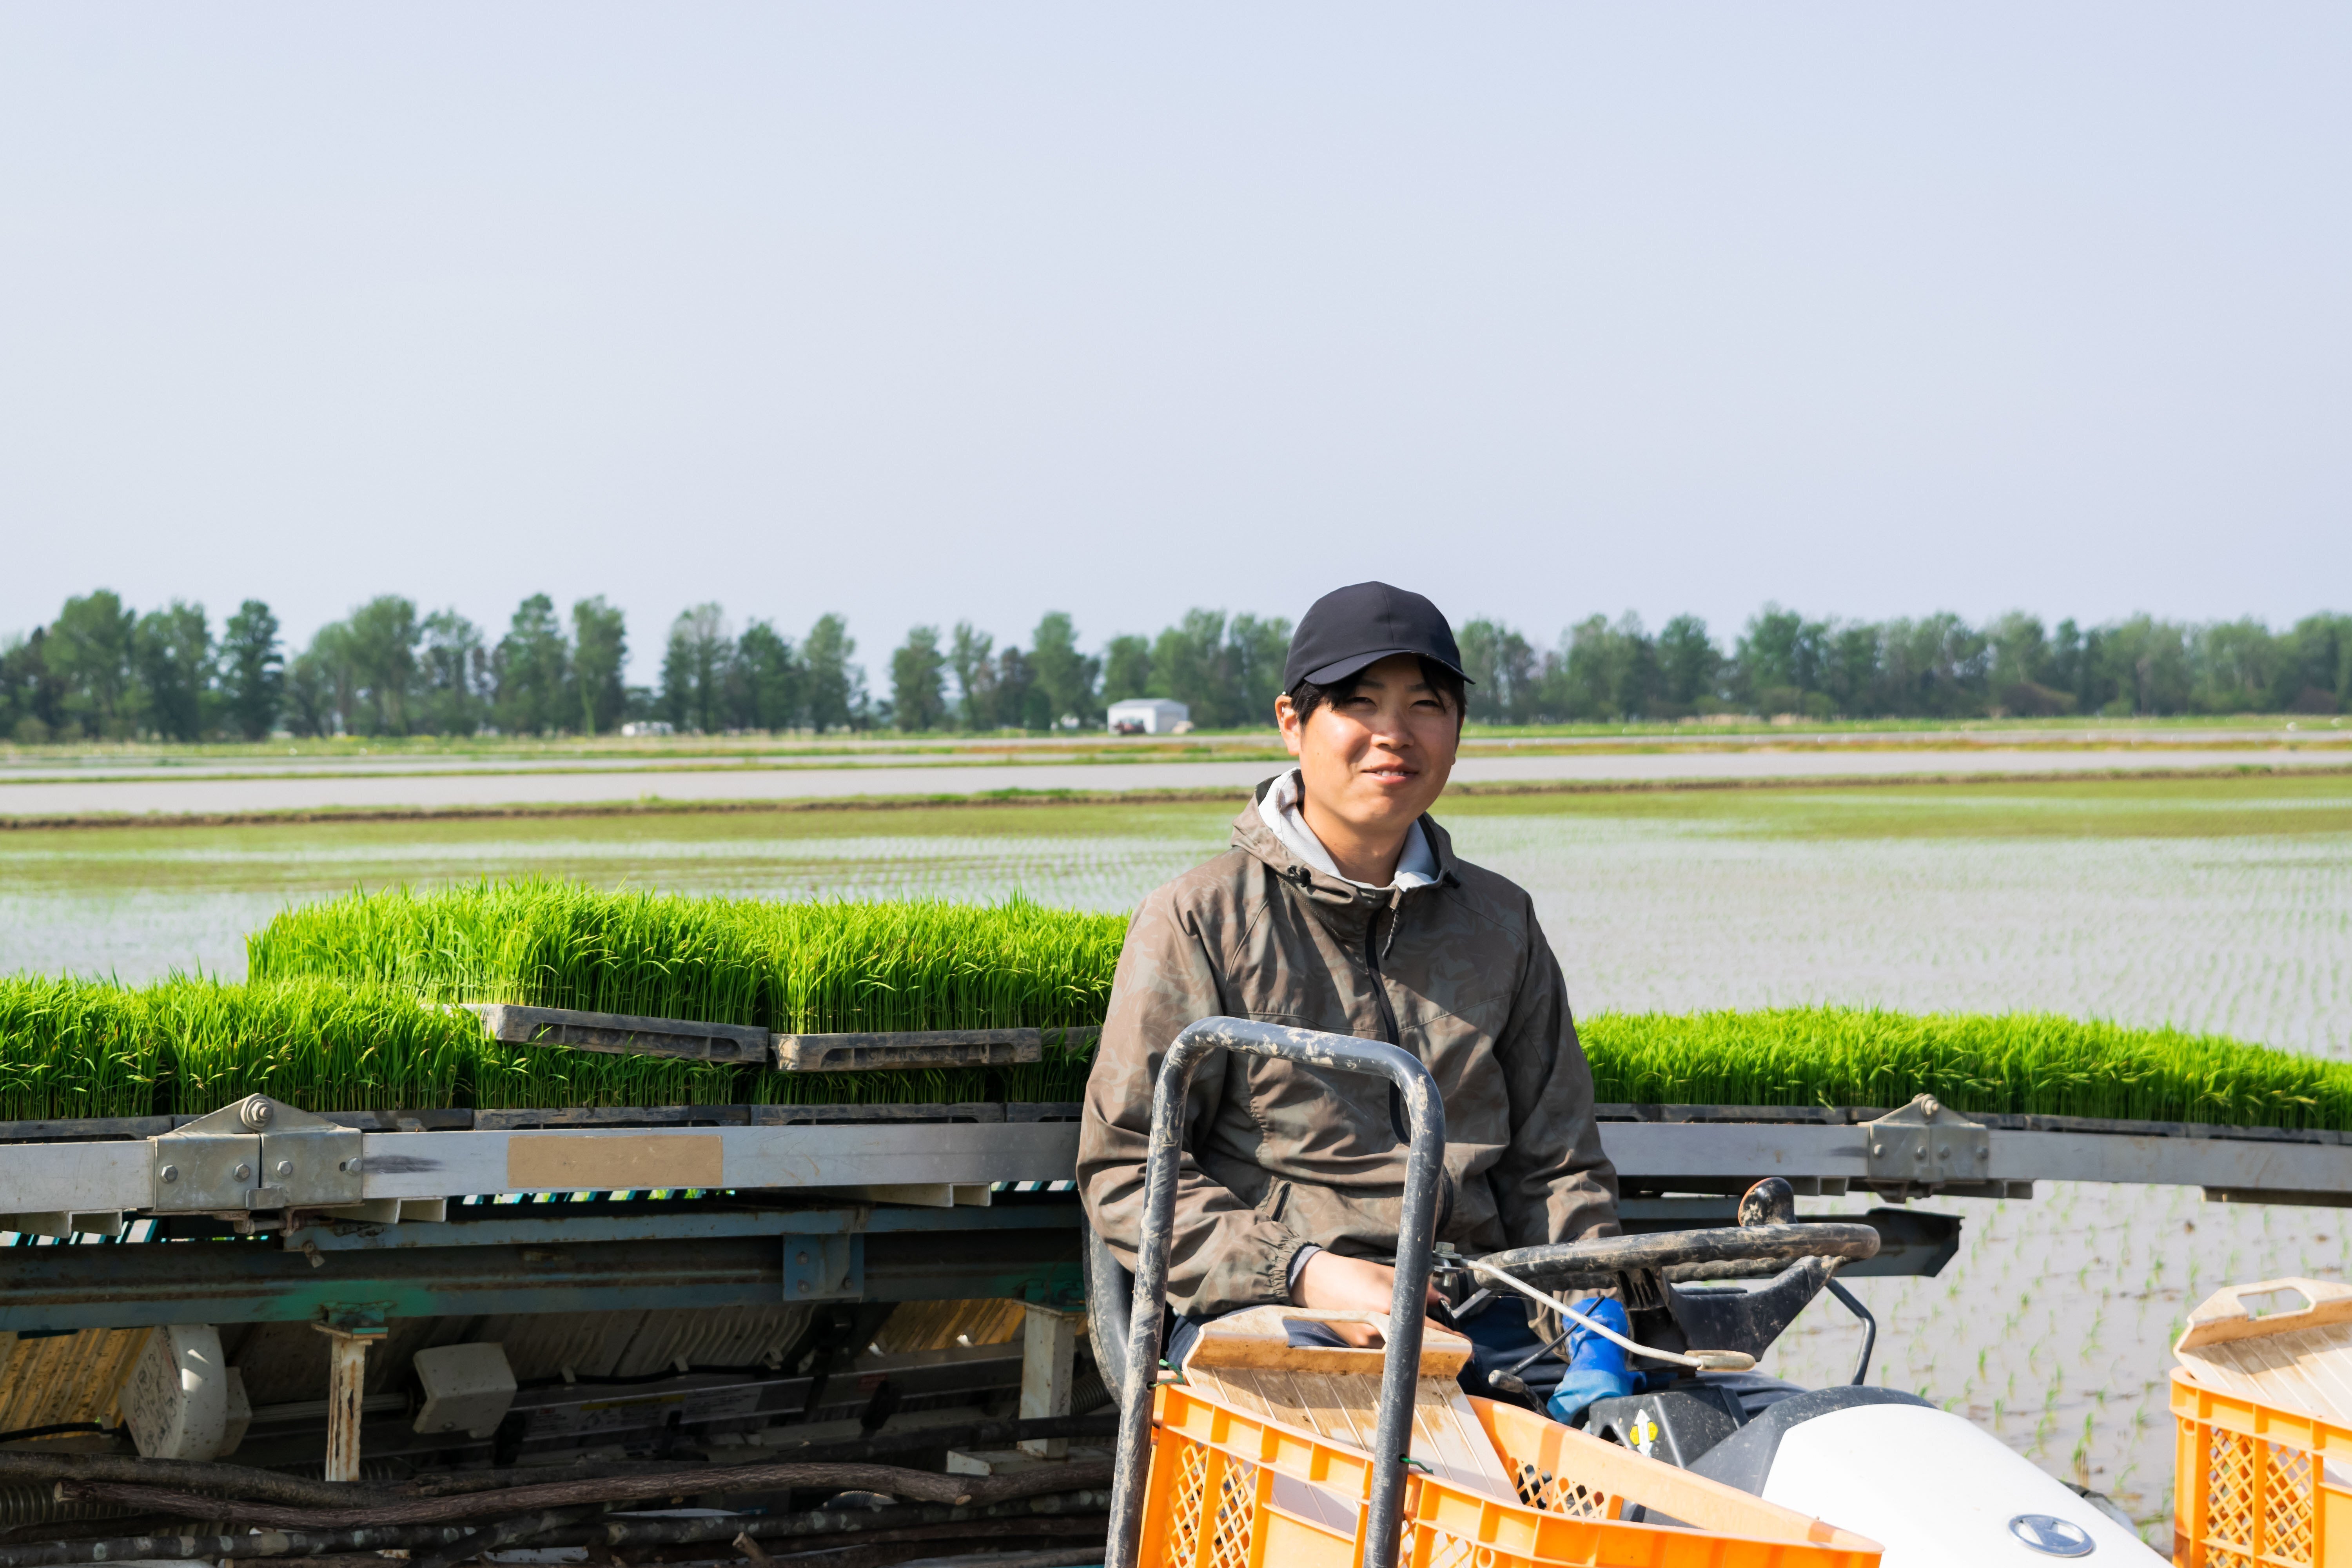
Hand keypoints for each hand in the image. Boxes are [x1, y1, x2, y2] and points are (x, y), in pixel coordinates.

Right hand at [1289, 1251, 1445, 1347]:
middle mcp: (1380, 1329)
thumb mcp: (1389, 1274)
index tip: (1464, 1343)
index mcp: (1391, 1308)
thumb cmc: (1351, 1273)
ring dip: (1410, 1344)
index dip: (1451, 1338)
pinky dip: (1391, 1343)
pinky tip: (1387, 1329)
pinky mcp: (1357, 1347)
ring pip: (1400, 1350)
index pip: (1430, 1329)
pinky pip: (1383, 1350)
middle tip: (1445, 1340)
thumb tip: (1440, 1299)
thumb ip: (1419, 1288)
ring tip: (1408, 1329)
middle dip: (1433, 1343)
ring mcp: (1367, 1342)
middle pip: (1417, 1345)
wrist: (1314, 1281)